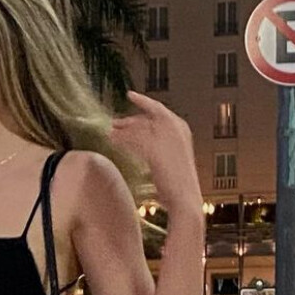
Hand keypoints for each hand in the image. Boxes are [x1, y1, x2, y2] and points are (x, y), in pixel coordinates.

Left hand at [109, 91, 202, 211]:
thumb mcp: (171, 160)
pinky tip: (112, 141)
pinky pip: (133, 140)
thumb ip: (160, 148)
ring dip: (122, 130)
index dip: (143, 102)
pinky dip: (122, 140)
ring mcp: (167, 137)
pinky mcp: (155, 149)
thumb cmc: (178, 186)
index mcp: (182, 129)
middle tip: (113, 122)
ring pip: (138, 128)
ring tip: (108, 133)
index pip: (159, 109)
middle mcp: (176, 128)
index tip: (131, 95)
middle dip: (128, 119)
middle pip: (146, 117)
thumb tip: (143, 144)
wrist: (185, 199)